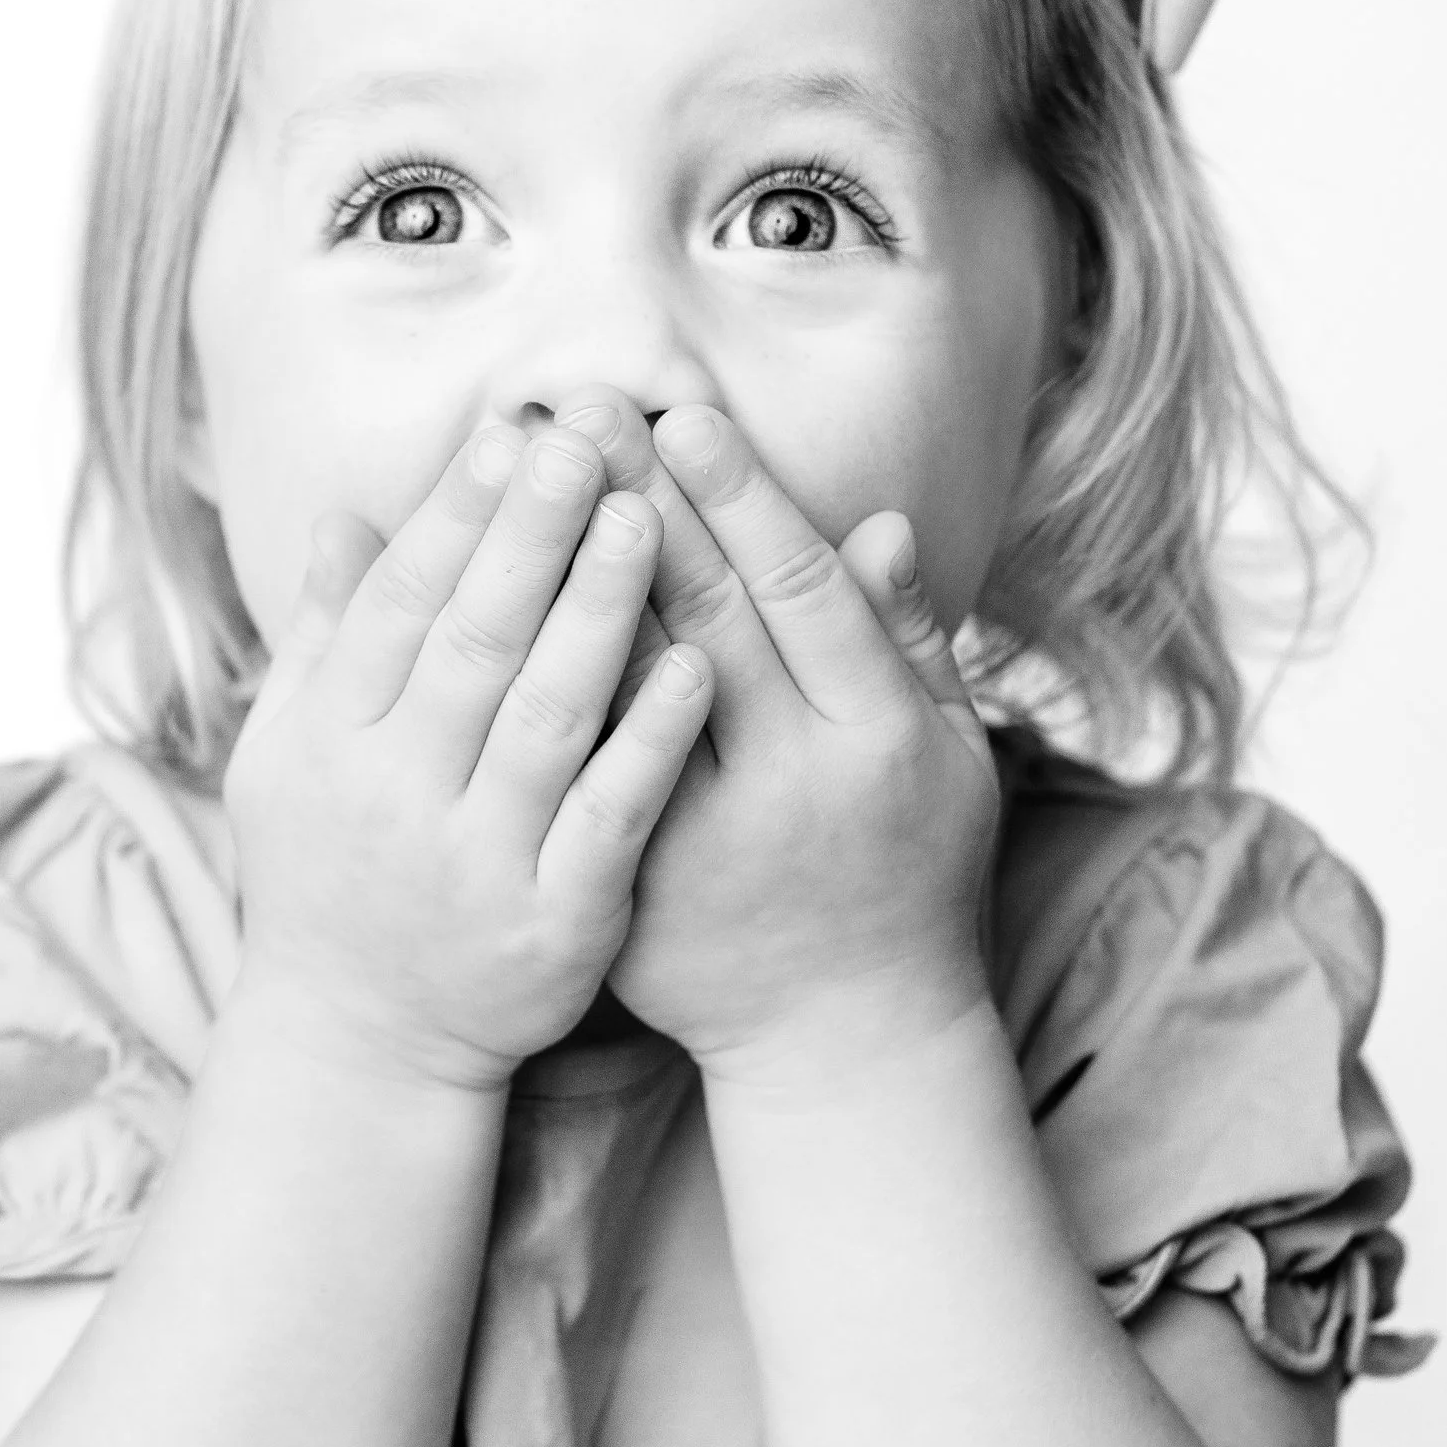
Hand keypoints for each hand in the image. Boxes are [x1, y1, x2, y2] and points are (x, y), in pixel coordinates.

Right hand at [221, 422, 716, 1090]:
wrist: (358, 1041)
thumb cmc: (326, 873)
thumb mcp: (287, 755)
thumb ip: (325, 639)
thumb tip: (339, 516)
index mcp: (330, 738)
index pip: (400, 602)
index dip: (456, 514)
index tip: (512, 432)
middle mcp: (395, 791)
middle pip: (474, 639)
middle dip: (534, 533)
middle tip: (593, 437)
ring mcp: (476, 859)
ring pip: (545, 716)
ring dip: (599, 612)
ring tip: (650, 518)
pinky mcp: (552, 922)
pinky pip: (609, 816)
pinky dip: (649, 740)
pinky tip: (698, 666)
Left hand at [554, 387, 999, 1089]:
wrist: (843, 1035)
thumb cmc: (908, 869)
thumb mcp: (949, 754)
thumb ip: (909, 640)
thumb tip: (880, 522)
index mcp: (875, 738)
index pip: (798, 596)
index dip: (739, 502)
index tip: (682, 415)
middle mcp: (788, 786)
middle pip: (702, 624)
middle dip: (638, 508)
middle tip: (581, 410)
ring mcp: (701, 842)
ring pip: (625, 693)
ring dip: (570, 579)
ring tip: (528, 482)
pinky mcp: (631, 885)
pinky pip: (574, 768)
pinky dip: (540, 686)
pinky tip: (496, 609)